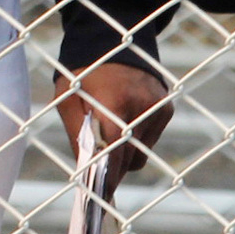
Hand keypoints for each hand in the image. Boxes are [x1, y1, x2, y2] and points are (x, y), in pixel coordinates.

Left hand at [52, 62, 172, 187]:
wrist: (110, 40)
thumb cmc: (82, 73)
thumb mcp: (68, 100)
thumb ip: (78, 136)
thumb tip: (87, 172)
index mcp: (114, 101)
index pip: (114, 151)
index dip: (107, 176)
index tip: (101, 193)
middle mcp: (142, 105)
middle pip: (130, 157)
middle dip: (114, 168)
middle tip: (100, 175)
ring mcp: (158, 107)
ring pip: (141, 153)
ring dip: (126, 154)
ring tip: (109, 138)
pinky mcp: (166, 109)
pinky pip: (150, 139)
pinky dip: (136, 139)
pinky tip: (124, 121)